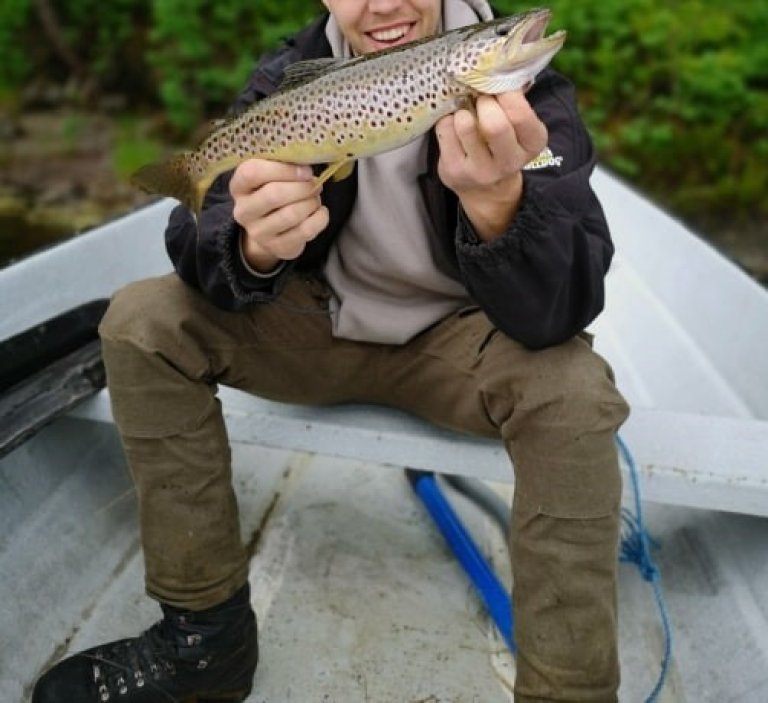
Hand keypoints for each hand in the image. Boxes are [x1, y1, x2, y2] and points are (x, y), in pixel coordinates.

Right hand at [230, 159, 328, 272]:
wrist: (269, 232)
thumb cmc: (272, 193)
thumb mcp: (269, 176)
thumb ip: (282, 165)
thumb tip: (306, 159)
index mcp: (239, 186)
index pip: (253, 172)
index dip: (283, 169)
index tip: (305, 170)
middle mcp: (244, 211)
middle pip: (274, 194)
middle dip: (302, 187)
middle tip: (315, 184)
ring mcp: (259, 233)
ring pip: (291, 214)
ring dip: (311, 202)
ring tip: (315, 197)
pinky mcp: (278, 247)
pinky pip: (305, 231)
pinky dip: (320, 218)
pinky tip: (320, 211)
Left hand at [435, 92, 547, 240]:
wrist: (486, 190)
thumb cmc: (501, 146)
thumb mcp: (518, 127)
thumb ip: (514, 101)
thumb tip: (497, 66)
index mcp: (532, 144)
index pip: (520, 114)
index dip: (505, 94)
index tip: (497, 90)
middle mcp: (508, 162)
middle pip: (494, 124)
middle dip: (484, 103)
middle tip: (481, 101)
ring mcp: (479, 170)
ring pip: (465, 124)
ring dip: (463, 111)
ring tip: (466, 114)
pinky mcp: (454, 171)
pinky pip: (445, 130)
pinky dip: (447, 121)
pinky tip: (454, 128)